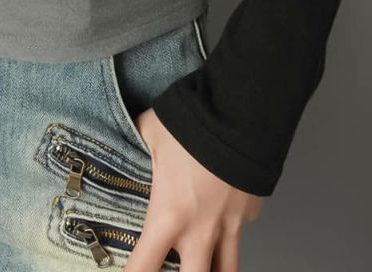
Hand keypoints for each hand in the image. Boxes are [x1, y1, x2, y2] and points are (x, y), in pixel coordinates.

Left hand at [123, 106, 262, 271]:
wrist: (242, 116)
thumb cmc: (195, 125)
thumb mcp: (152, 131)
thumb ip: (136, 141)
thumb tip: (123, 134)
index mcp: (169, 216)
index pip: (143, 268)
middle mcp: (200, 231)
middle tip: (172, 268)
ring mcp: (229, 226)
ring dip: (213, 270)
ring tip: (202, 263)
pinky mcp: (248, 214)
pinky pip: (239, 234)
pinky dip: (230, 234)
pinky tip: (221, 222)